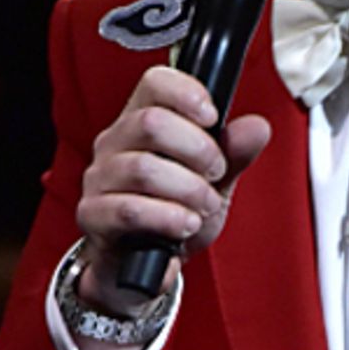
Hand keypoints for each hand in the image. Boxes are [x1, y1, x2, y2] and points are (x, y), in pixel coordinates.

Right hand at [75, 65, 270, 312]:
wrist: (146, 266)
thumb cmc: (174, 214)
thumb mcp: (215, 183)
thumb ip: (234, 154)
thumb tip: (256, 127)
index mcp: (142, 121)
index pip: (155, 83)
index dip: (187, 93)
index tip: (213, 118)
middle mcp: (115, 143)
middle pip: (151, 122)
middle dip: (198, 151)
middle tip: (215, 174)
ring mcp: (99, 178)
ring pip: (143, 168)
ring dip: (188, 189)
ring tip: (204, 206)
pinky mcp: (92, 214)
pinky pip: (129, 209)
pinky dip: (167, 217)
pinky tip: (185, 224)